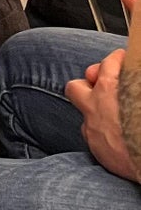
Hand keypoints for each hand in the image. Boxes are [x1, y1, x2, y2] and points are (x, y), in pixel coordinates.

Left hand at [66, 49, 138, 180]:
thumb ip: (134, 85)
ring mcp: (92, 129)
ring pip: (85, 116)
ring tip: (114, 117)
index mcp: (109, 89)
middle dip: (88, 87)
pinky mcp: (96, 150)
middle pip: (76, 87)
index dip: (116, 59)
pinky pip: (94, 138)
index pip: (107, 63)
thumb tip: (133, 83)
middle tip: (104, 88)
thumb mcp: (138, 95)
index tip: (122, 59)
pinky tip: (117, 138)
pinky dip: (103, 135)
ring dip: (96, 115)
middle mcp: (95, 107)